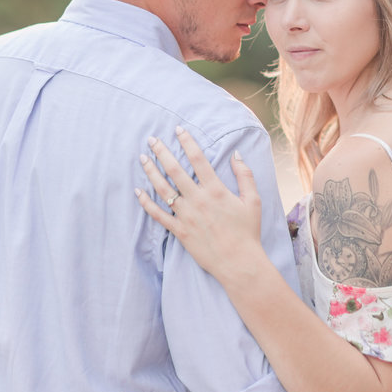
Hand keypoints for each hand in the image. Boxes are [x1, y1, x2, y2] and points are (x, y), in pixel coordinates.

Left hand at [136, 127, 262, 280]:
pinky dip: (146, 203)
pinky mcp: (180, 231)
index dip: (187, 142)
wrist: (239, 262)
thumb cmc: (248, 231)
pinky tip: (138, 191)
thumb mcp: (253, 200)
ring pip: (163, 189)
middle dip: (161, 152)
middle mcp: (198, 200)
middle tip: (151, 139)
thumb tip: (236, 154)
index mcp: (216, 190)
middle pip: (175, 170)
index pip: (198, 159)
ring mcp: (187, 216)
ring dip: (151, 172)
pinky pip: (159, 215)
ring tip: (142, 158)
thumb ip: (244, 175)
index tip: (178, 130)